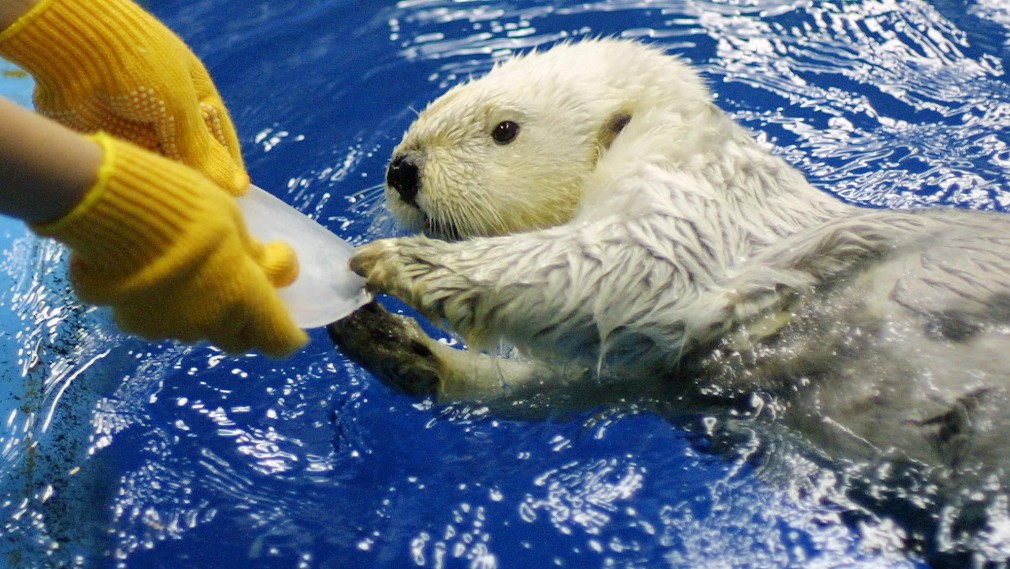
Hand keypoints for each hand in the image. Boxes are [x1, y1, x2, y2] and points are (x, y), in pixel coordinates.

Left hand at [0, 0, 246, 194]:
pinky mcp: (110, 137)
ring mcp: (136, 123)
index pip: (218, 133)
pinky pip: (135, 165)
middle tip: (209, 206)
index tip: (237, 194)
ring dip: (171, 179)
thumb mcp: (181, 106)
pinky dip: (144, 178)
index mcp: (192, 90)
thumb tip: (236, 188)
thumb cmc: (137, 65)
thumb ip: (204, 150)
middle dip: (199, 177)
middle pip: (190, 152)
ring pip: (163, 162)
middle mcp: (166, 108)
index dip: (228, 163)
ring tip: (180, 202)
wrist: (73, 50)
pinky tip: (153, 193)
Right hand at [34, 133, 307, 356]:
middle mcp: (210, 324)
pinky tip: (156, 278)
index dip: (289, 335)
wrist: (112, 210)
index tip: (294, 326)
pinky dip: (166, 307)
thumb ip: (251, 253)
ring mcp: (168, 328)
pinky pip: (160, 323)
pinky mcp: (132, 323)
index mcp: (245, 300)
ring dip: (204, 313)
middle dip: (247, 323)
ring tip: (194, 277)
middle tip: (244, 291)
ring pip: (197, 331)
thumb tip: (269, 266)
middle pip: (239, 340)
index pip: (279, 340)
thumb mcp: (232, 220)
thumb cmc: (185, 207)